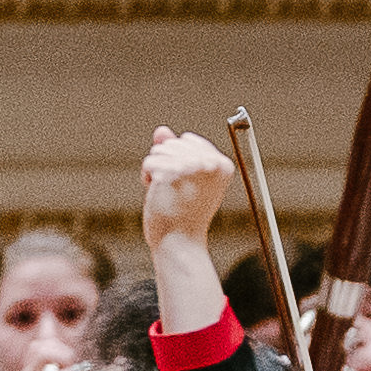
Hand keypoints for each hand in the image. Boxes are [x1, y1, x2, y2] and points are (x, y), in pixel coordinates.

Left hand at [140, 128, 232, 261]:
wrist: (179, 241)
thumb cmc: (183, 214)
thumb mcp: (184, 178)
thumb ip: (175, 151)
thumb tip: (161, 129)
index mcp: (223, 165)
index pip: (188, 141)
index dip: (179, 160)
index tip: (185, 183)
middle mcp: (213, 163)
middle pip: (173, 143)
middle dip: (166, 164)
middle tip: (175, 191)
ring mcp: (194, 166)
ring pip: (159, 150)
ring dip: (156, 170)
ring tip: (167, 192)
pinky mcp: (174, 171)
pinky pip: (150, 161)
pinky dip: (147, 176)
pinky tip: (157, 192)